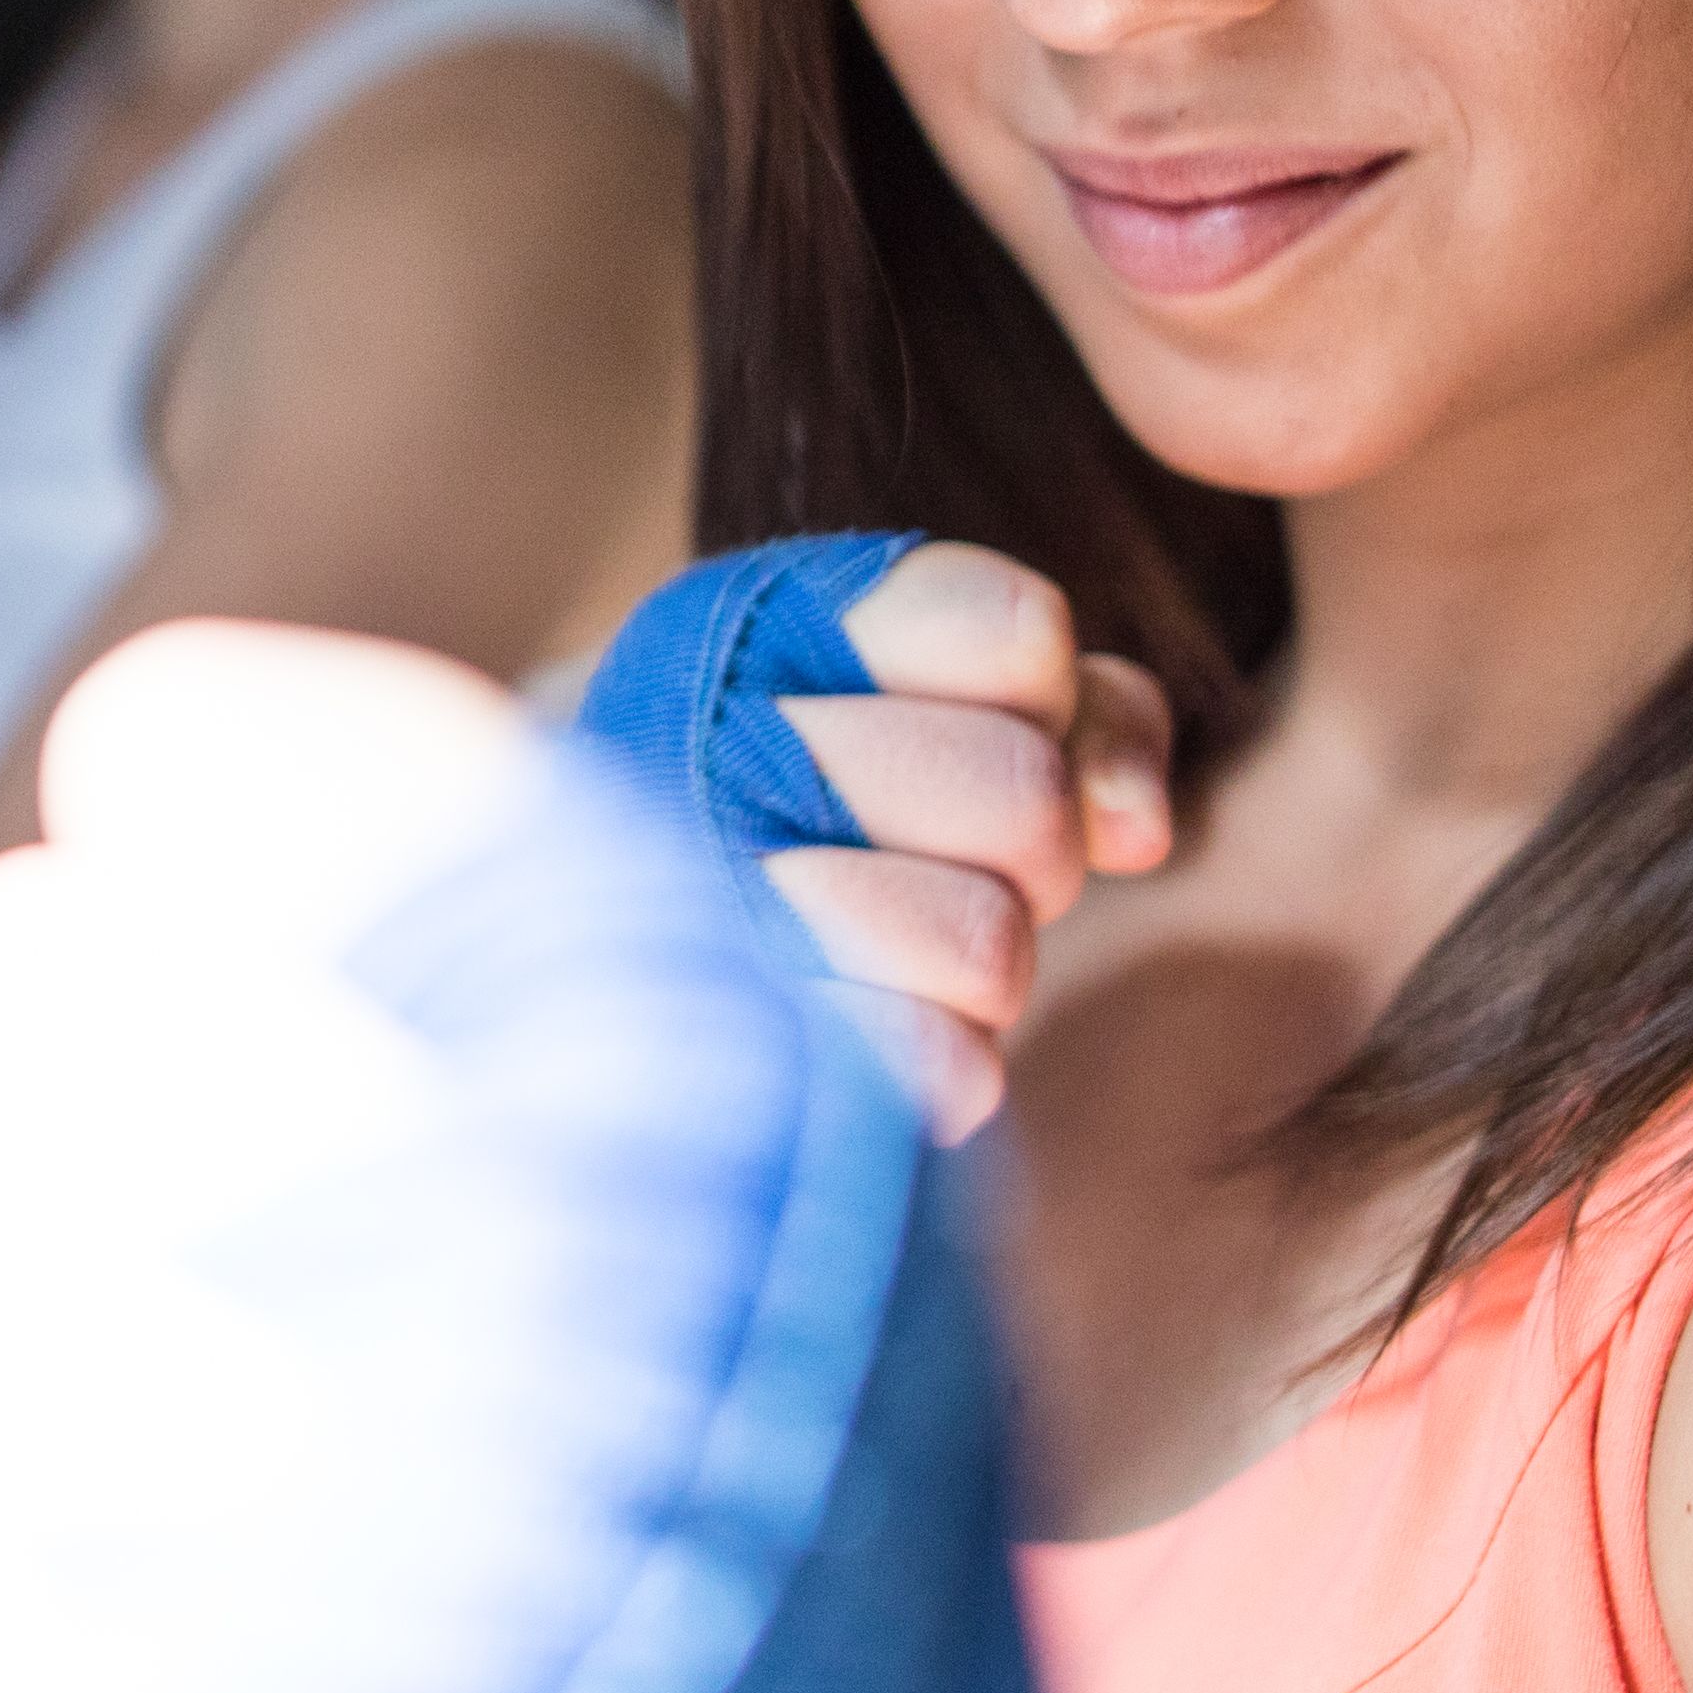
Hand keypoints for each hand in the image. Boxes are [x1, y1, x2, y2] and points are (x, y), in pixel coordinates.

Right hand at [579, 535, 1167, 1139]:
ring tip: (896, 960)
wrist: (557, 943)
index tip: (969, 727)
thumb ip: (1072, 712)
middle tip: (938, 864)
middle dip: (1024, 851)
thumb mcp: (917, 701)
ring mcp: (705, 897)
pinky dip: (939, 1070)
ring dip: (978, 972)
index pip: (1017, 635)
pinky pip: (942, 1068)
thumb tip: (1136, 831)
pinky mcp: (726, 1040)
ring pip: (989, 945)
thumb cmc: (782, 810)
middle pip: (1025, 794)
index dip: (1038, 701)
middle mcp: (710, 739)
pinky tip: (863, 1037)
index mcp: (760, 622)